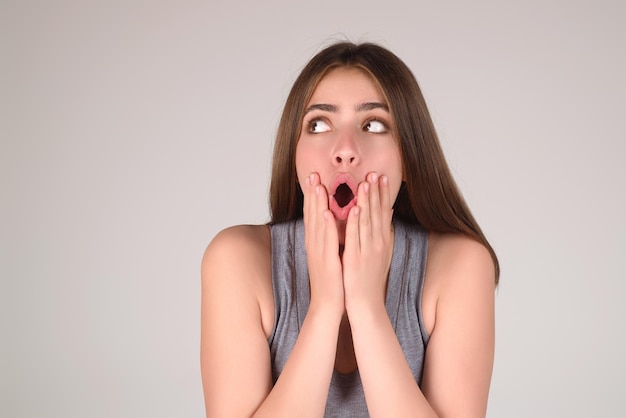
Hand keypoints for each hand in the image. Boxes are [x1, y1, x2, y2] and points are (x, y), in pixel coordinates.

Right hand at [302, 173, 344, 316]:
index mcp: (316, 242)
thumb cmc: (332, 280)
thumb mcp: (330, 255)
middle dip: (312, 194)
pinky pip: (328, 241)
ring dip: (318, 205)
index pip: (313, 214)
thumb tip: (334, 222)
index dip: (312, 196)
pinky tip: (328, 214)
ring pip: (318, 224)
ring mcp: (319, 253)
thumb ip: (330, 238)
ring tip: (318, 186)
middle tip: (312, 174)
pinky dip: (328, 227)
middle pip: (312, 215)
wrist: (329, 305)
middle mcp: (315, 245)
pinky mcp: (327, 262)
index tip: (314, 177)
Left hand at [342, 172, 393, 312]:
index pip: (384, 213)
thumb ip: (383, 235)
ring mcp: (367, 250)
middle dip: (376, 192)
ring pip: (366, 221)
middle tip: (375, 173)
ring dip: (366, 201)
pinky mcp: (355, 258)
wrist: (366, 303)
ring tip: (365, 183)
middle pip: (377, 213)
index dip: (384, 194)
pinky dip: (354, 222)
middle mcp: (378, 243)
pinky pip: (355, 237)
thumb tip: (386, 216)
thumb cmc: (370, 279)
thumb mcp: (380, 254)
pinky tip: (354, 208)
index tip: (383, 177)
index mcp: (382, 241)